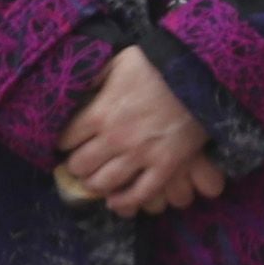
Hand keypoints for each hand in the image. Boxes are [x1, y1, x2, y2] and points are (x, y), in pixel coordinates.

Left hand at [56, 44, 213, 213]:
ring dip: (94, 185)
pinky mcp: (166, 165)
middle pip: (81, 165)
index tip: (68, 144)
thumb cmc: (157, 64)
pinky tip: (116, 202)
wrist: (199, 71)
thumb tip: (77, 89)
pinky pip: (141, 192)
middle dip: (76, 166)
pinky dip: (125, 201)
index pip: (67, 138)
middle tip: (80, 165)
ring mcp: (141, 154)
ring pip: (105, 183)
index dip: (64, 143)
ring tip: (94, 181)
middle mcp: (115, 137)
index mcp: (99, 112)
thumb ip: (95, 78)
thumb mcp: (117, 62)